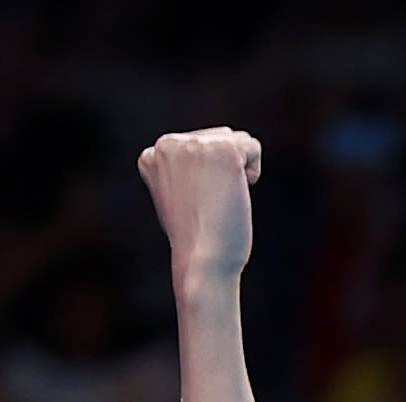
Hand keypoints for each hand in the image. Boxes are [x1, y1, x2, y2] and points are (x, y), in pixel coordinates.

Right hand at [142, 128, 262, 289]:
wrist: (202, 261)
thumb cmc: (193, 240)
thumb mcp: (174, 198)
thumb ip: (181, 171)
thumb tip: (205, 165)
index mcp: (151, 155)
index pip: (194, 146)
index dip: (206, 177)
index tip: (195, 204)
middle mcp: (168, 143)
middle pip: (216, 136)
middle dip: (223, 169)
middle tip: (209, 204)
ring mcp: (195, 144)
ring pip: (236, 139)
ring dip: (238, 170)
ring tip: (220, 199)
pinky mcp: (223, 150)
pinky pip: (253, 147)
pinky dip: (253, 172)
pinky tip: (235, 194)